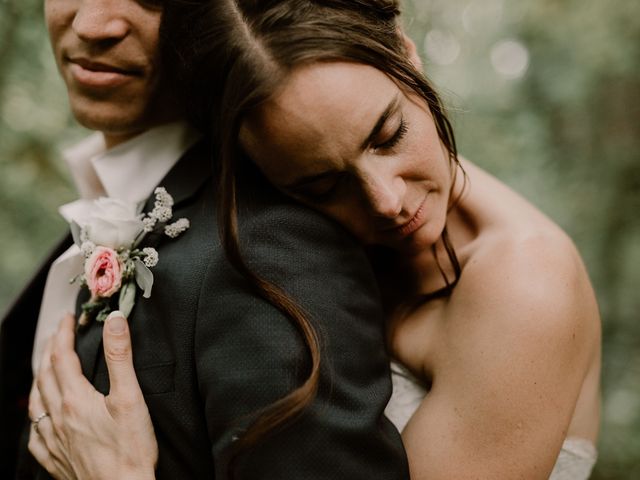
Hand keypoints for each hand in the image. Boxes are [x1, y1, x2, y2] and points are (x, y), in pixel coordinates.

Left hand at [28, 312, 157, 479]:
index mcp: (75, 400)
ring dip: (39, 378)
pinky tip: (41, 416)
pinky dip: (36, 415)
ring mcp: (53, 440)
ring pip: (36, 402)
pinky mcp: (55, 460)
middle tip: (56, 334)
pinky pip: (35, 434)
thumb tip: (115, 322)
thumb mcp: (130, 398)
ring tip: (44, 367)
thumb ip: (120, 357)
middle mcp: (58, 418)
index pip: (62, 357)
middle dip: (49, 350)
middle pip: (45, 376)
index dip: (63, 333)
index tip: (68, 318)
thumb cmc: (130, 449)